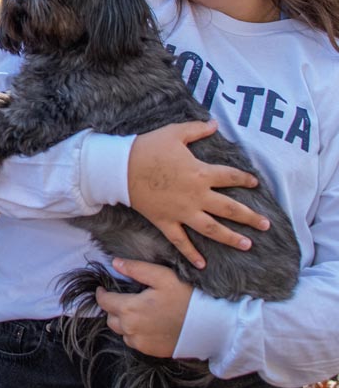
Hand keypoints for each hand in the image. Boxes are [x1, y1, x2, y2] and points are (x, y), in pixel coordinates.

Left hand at [95, 258, 192, 357]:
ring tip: (137, 311)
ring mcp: (140, 343)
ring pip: (121, 331)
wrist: (210, 326)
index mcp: (130, 308)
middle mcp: (131, 329)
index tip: (102, 288)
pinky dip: (135, 333)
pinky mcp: (150, 352)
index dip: (101, 293)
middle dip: (113, 307)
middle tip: (124, 298)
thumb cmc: (186, 298)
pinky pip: (134, 342)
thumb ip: (136, 269)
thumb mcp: (162, 276)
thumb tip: (115, 263)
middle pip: (110, 318)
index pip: (104, 302)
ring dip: (124, 321)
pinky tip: (147, 324)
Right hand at [128, 120, 269, 268]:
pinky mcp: (166, 221)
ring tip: (247, 245)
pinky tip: (202, 265)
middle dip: (250, 217)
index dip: (245, 179)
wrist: (121, 167)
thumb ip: (197, 129)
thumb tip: (215, 123)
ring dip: (231, 238)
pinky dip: (191, 254)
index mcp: (201, 173)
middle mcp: (197, 195)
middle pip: (230, 209)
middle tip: (266, 225)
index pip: (231, 177)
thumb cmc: (148, 148)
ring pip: (212, 229)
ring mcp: (182, 211)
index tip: (255, 183)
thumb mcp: (174, 133)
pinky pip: (181, 241)